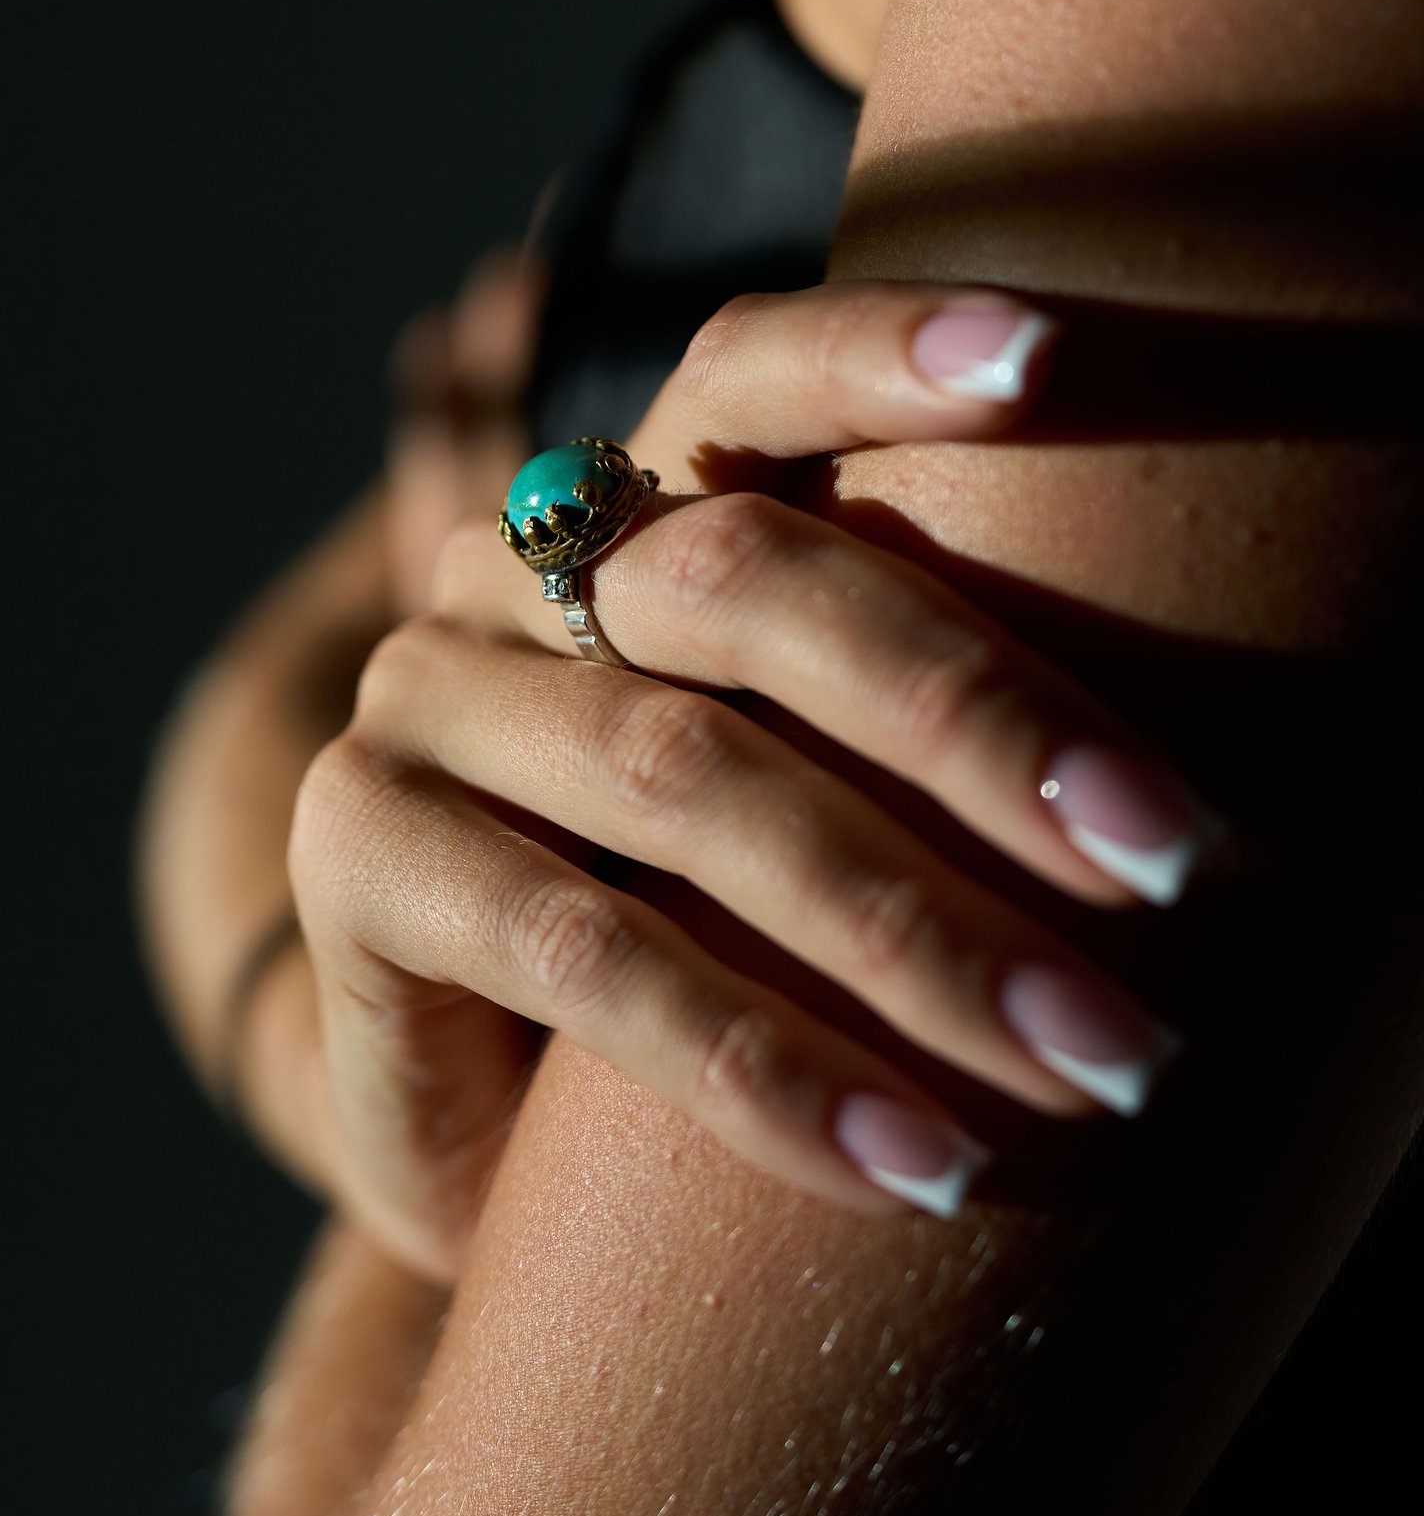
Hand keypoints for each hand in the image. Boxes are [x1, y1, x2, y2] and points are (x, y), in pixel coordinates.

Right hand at [290, 285, 1226, 1283]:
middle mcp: (510, 576)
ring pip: (687, 776)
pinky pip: (584, 957)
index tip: (1046, 358)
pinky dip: (768, 1066)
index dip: (880, 351)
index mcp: (632, 514)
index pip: (744, 377)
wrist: (477, 1104)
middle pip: (746, 581)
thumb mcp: (797, 786)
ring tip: (1088, 1050)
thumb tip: (1156, 778)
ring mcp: (419, 704)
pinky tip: (915, 1163)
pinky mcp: (354, 857)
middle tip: (1163, 854)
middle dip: (971, 714)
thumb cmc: (692, 922)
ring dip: (911, 928)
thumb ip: (894, 712)